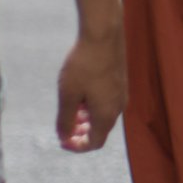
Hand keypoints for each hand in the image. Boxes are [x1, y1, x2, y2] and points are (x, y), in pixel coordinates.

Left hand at [57, 19, 124, 153]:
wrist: (103, 35)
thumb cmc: (83, 66)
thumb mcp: (68, 96)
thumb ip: (65, 120)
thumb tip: (64, 137)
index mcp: (106, 115)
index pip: (94, 143)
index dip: (76, 146)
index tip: (61, 140)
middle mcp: (118, 108)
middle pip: (100, 131)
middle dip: (81, 133)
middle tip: (64, 127)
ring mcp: (121, 94)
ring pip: (103, 116)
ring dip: (86, 120)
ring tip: (70, 109)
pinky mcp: (120, 82)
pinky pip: (107, 103)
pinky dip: (93, 107)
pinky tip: (81, 93)